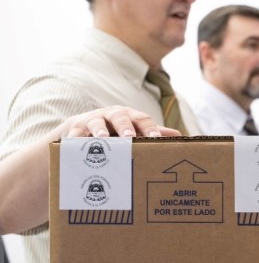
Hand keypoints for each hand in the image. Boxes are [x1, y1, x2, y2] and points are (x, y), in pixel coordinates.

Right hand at [58, 106, 182, 137]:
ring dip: (99, 131)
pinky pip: (74, 134)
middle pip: (120, 118)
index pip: (142, 120)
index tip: (156, 138)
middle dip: (125, 127)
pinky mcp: (75, 128)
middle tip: (130, 138)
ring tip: (102, 141)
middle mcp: (112, 115)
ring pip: (96, 123)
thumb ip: (153, 133)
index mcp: (130, 116)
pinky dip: (74, 140)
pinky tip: (74, 146)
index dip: (149, 128)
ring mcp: (93, 120)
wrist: (84, 127)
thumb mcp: (135, 130)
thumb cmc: (116, 131)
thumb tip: (180, 137)